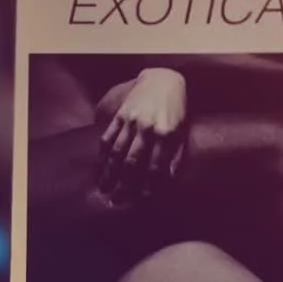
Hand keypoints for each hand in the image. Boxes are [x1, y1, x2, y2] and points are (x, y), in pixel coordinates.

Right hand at [98, 68, 186, 198]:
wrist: (163, 80)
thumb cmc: (177, 110)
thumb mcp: (182, 132)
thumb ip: (175, 156)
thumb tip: (167, 181)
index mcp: (166, 135)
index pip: (155, 166)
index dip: (148, 185)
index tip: (141, 199)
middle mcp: (147, 129)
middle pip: (133, 162)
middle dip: (125, 184)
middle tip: (118, 200)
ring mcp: (131, 122)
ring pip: (117, 152)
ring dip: (109, 173)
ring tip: (104, 189)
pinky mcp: (119, 115)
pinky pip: (108, 138)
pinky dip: (102, 155)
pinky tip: (99, 168)